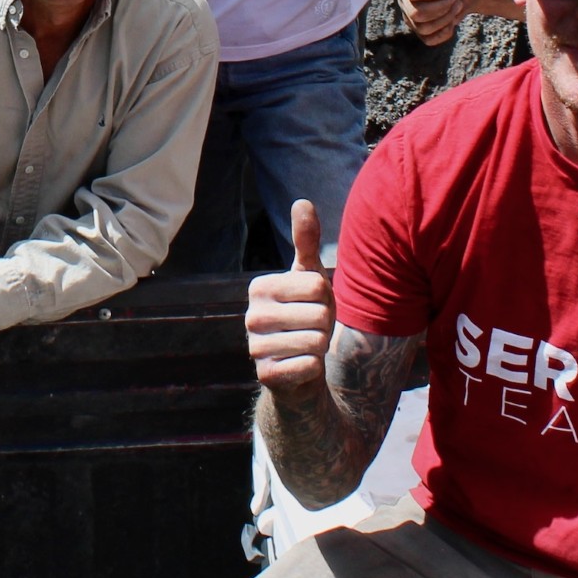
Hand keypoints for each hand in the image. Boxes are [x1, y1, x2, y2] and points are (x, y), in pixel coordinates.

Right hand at [247, 200, 334, 394]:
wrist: (298, 371)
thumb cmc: (306, 316)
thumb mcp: (309, 277)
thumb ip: (306, 240)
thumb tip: (302, 201)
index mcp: (259, 287)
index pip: (317, 284)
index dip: (325, 297)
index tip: (311, 305)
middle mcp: (251, 316)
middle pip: (319, 314)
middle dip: (325, 324)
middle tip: (311, 329)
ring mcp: (255, 347)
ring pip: (316, 341)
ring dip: (320, 346)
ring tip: (306, 346)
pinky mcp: (266, 376)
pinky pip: (310, 366)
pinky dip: (314, 367)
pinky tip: (301, 367)